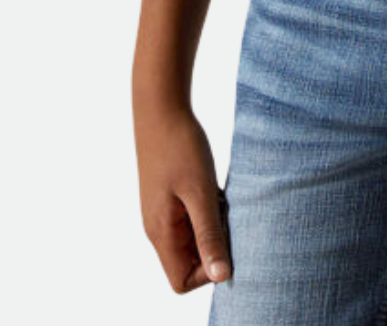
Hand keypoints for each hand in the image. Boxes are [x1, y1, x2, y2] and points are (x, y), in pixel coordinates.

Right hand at [135, 101, 232, 292]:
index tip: (225, 238)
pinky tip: (217, 188)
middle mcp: (158, 228)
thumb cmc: (181, 147)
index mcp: (161, 233)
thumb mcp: (200, 192)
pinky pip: (192, 218)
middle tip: (228, 216)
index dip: (207, 271)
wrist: (161, 107)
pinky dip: (208, 210)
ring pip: (193, 239)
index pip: (181, 281)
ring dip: (213, 225)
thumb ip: (209, 234)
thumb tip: (221, 276)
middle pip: (188, 262)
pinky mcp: (170, 196)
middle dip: (214, 246)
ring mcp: (163, 212)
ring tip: (223, 199)